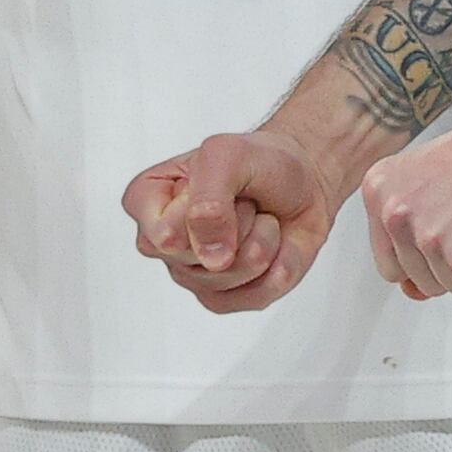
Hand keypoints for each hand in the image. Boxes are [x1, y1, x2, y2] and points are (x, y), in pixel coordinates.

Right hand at [123, 127, 339, 310]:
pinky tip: (272, 244)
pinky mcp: (225, 297)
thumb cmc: (259, 163)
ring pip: (228, 277)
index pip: (164, 235)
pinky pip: (253, 296)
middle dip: (237, 223)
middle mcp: (163, 242)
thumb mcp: (228, 154)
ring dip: (261, 240)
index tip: (217, 182)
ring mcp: (192, 274)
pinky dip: (277, 266)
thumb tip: (211, 258)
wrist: (303, 183)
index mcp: (147, 200)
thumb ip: (209, 197)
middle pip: (196, 259)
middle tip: (242, 199)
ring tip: (259, 217)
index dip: (204, 210)